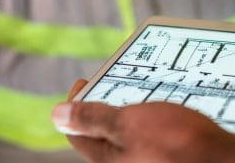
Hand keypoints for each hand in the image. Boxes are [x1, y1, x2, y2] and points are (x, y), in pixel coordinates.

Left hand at [52, 80, 234, 162]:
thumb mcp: (130, 123)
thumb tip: (56, 115)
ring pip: (134, 133)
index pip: (78, 133)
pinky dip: (156, 119)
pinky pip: (154, 137)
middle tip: (121, 81)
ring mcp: (150, 162)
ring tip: (149, 89)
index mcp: (110, 159)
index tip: (84, 80)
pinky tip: (172, 107)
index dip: (75, 103)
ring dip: (137, 109)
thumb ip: (93, 119)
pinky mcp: (171, 159)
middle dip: (110, 104)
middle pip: (107, 133)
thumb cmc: (178, 143)